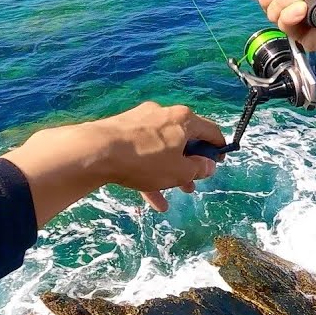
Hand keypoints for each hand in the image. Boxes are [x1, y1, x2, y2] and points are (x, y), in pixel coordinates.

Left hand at [2, 102, 225, 224]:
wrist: (97, 151)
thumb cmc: (146, 161)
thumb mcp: (179, 171)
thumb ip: (198, 169)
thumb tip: (209, 165)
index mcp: (184, 119)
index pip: (211, 131)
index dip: (218, 149)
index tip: (218, 164)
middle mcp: (164, 114)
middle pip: (185, 139)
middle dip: (190, 164)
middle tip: (194, 183)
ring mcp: (141, 121)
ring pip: (163, 149)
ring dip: (171, 171)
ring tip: (175, 193)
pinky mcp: (123, 131)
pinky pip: (144, 152)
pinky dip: (150, 172)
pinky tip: (153, 199)